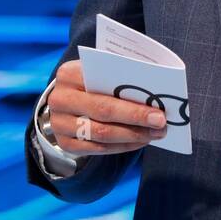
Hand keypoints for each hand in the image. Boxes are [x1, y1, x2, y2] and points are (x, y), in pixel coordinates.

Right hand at [45, 59, 167, 155]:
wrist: (66, 98)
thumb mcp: (102, 70)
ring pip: (101, 134)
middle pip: (103, 112)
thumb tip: (156, 90)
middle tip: (161, 124)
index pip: (104, 88)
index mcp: (69, 74)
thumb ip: (122, 75)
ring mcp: (59, 123)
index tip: (159, 111)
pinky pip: (98, 149)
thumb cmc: (93, 80)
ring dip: (133, 136)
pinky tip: (140, 141)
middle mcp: (60, 98)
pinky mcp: (65, 143)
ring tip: (155, 134)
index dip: (132, 103)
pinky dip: (122, 146)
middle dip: (136, 119)